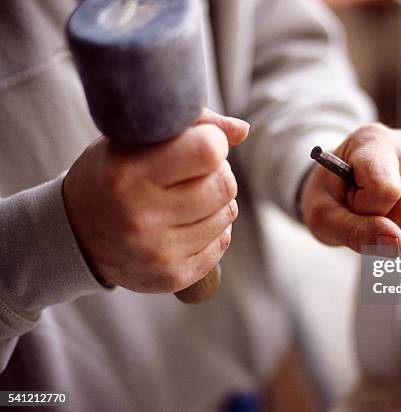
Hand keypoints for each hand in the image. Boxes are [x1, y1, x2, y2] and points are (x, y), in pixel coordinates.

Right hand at [63, 109, 248, 292]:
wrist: (76, 235)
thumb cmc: (113, 174)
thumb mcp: (134, 140)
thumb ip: (192, 124)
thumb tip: (243, 130)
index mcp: (129, 175)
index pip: (209, 151)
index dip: (212, 142)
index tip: (200, 144)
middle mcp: (143, 218)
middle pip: (224, 185)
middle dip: (217, 172)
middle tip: (195, 172)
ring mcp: (159, 253)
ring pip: (227, 214)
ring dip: (216, 201)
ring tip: (186, 197)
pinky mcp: (172, 278)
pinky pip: (221, 243)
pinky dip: (212, 229)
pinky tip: (185, 223)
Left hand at [301, 123, 400, 253]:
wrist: (339, 186)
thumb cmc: (329, 197)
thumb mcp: (323, 217)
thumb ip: (355, 232)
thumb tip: (397, 244)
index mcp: (372, 140)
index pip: (386, 190)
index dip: (367, 210)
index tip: (351, 203)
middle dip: (387, 225)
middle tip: (365, 214)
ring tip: (382, 216)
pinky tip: (399, 221)